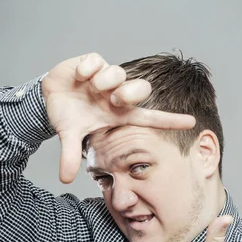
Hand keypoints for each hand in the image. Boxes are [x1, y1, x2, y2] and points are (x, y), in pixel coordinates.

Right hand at [41, 53, 195, 182]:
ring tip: (88, 87)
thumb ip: (70, 156)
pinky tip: (78, 77)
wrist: (50, 96)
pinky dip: (86, 69)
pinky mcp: (93, 61)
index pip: (149, 118)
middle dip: (129, 94)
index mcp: (117, 114)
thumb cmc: (68, 117)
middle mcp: (116, 95)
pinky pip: (97, 60)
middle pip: (141, 89)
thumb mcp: (69, 136)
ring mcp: (106, 77)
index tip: (192, 122)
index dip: (169, 121)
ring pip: (118, 73)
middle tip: (112, 100)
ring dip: (103, 81)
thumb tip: (64, 180)